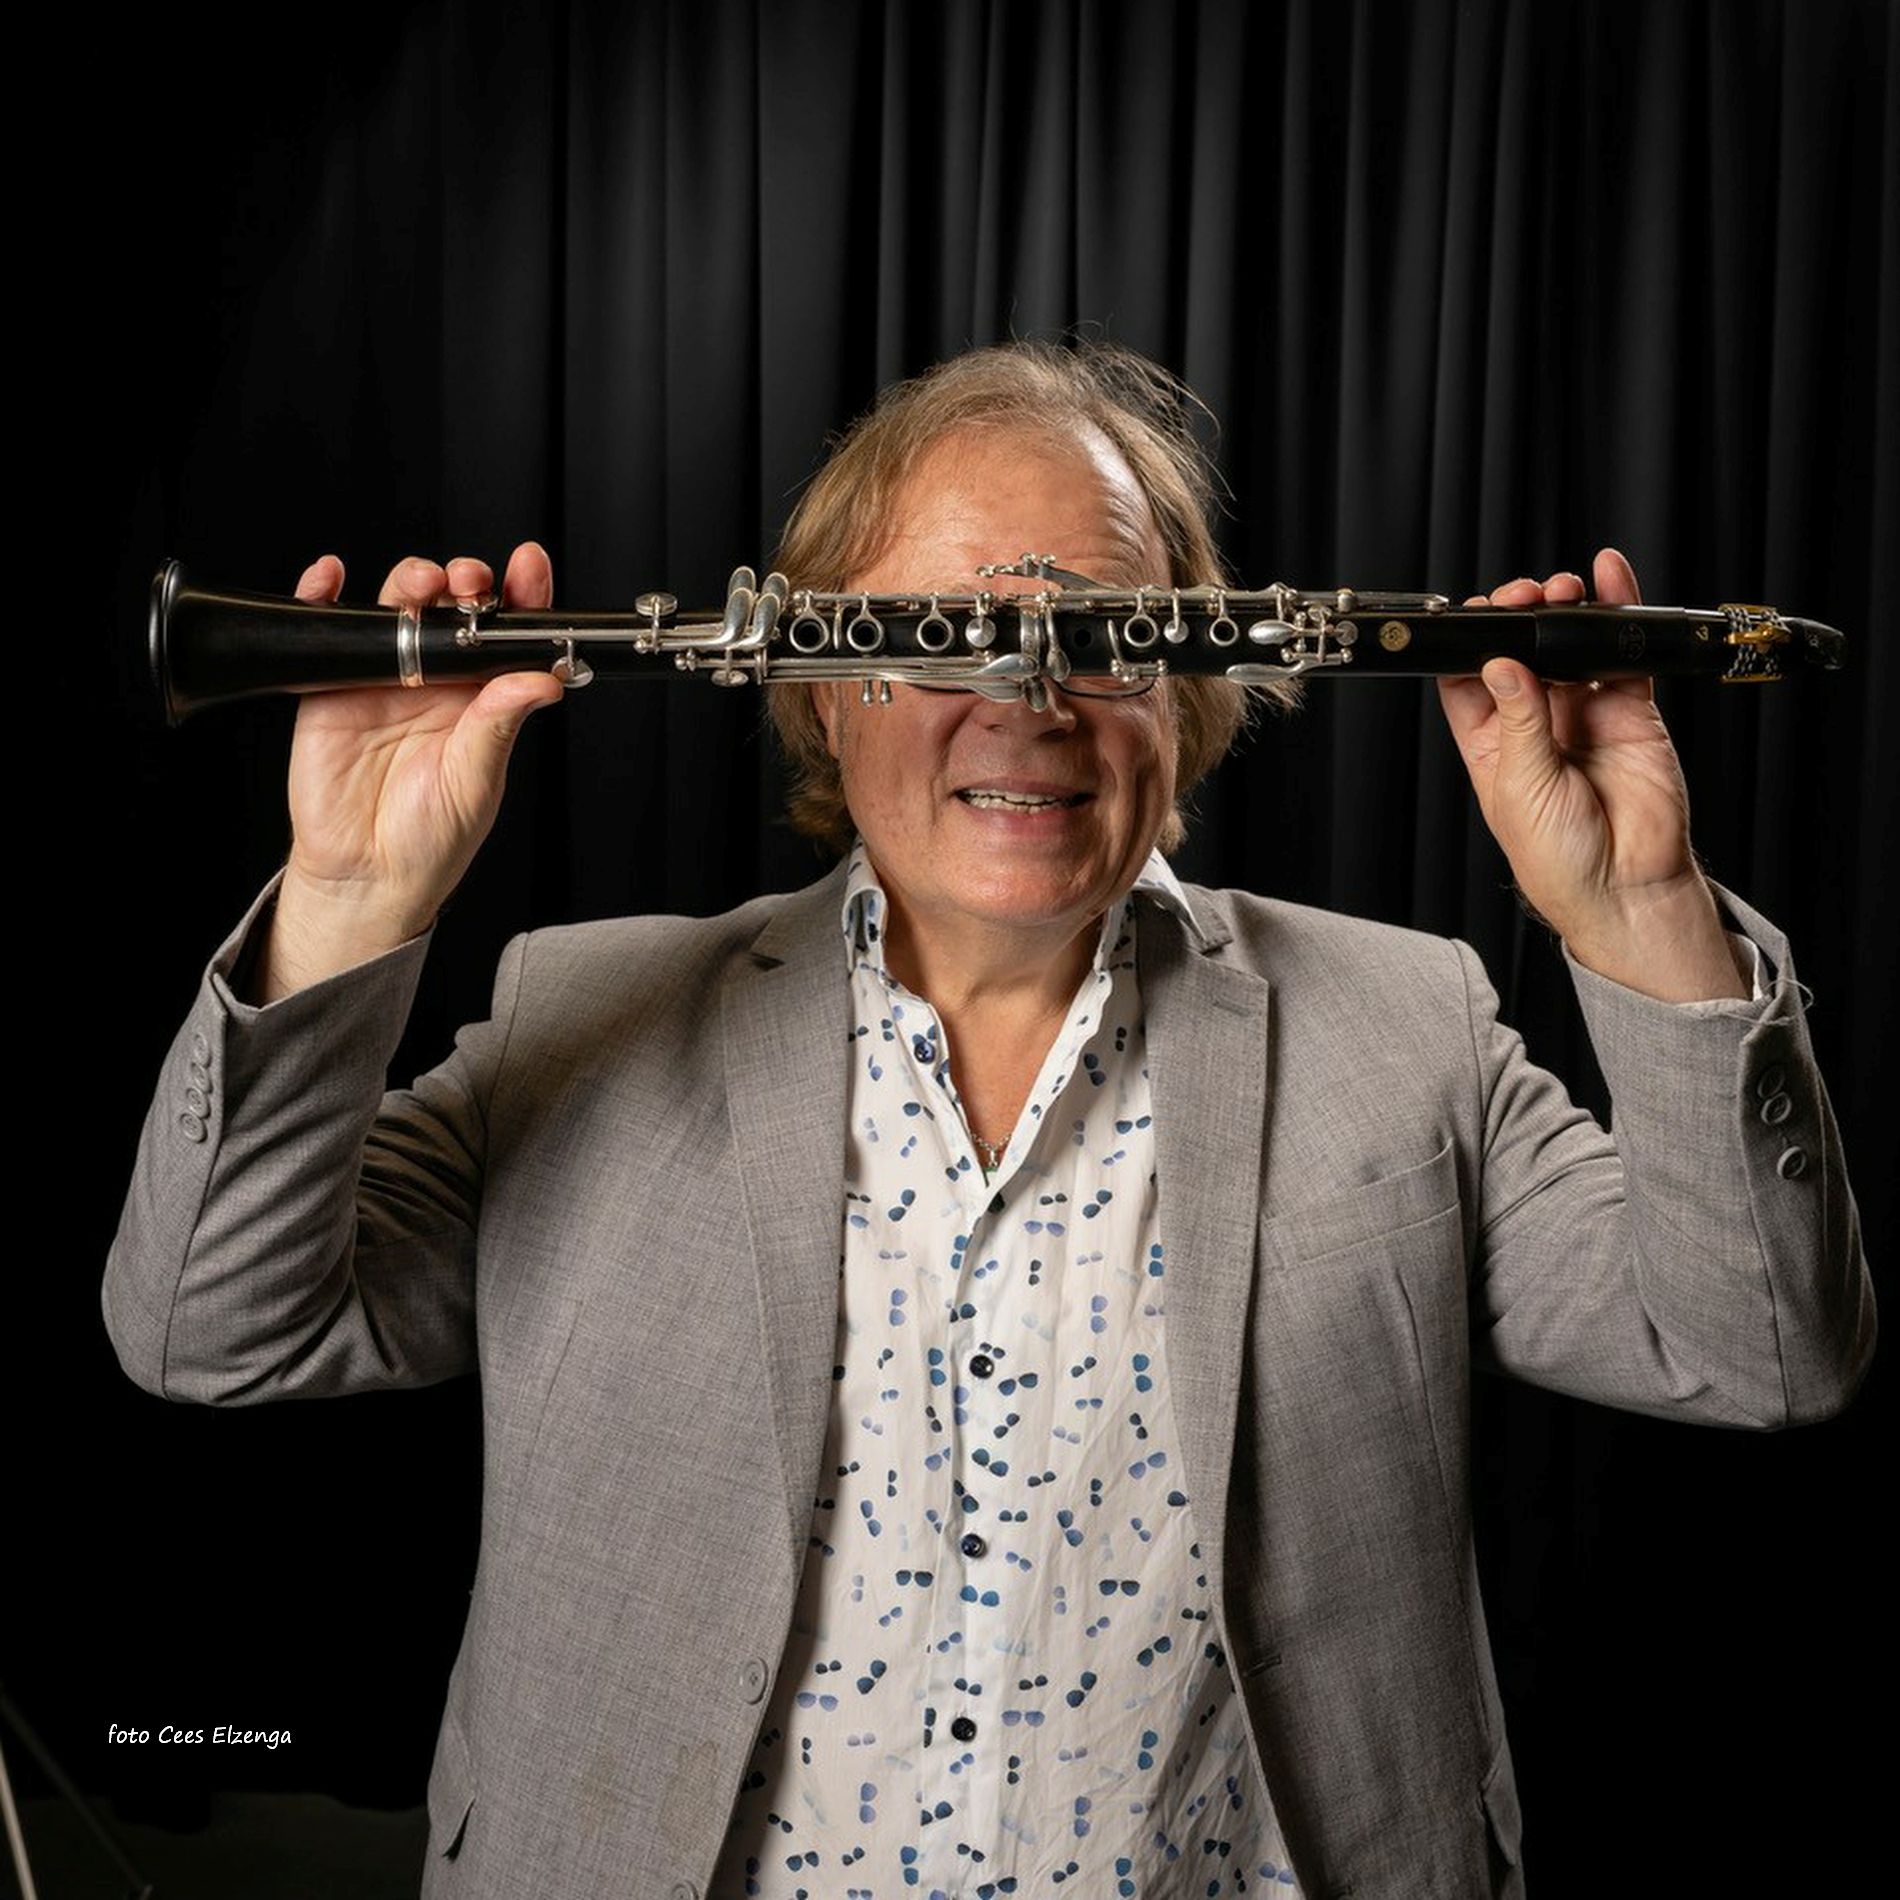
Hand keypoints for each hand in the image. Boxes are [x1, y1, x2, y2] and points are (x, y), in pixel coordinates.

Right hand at [259, 544, 564, 998]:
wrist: (367, 877)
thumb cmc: (431, 839)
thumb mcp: (476, 782)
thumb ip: (498, 726)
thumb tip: (541, 680)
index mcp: (483, 700)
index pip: (506, 635)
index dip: (520, 594)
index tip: (529, 565)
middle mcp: (437, 681)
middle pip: (452, 608)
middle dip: (464, 580)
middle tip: (471, 582)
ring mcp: (384, 679)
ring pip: (397, 609)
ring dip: (410, 581)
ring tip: (422, 585)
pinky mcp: (331, 688)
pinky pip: (327, 631)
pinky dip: (323, 597)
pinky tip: (330, 577)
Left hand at [1436, 549, 1746, 999]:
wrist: (1627, 886)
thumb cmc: (1559, 857)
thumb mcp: (1523, 787)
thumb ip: (1520, 721)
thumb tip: (1502, 663)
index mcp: (1491, 744)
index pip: (1467, 679)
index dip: (1469, 642)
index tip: (1475, 615)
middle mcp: (1533, 723)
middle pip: (1518, 652)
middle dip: (1518, 617)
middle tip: (1524, 598)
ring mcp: (1581, 712)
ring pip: (1567, 646)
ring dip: (1562, 612)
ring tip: (1562, 592)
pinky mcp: (1627, 710)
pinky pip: (1620, 655)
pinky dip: (1617, 616)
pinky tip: (1611, 580)